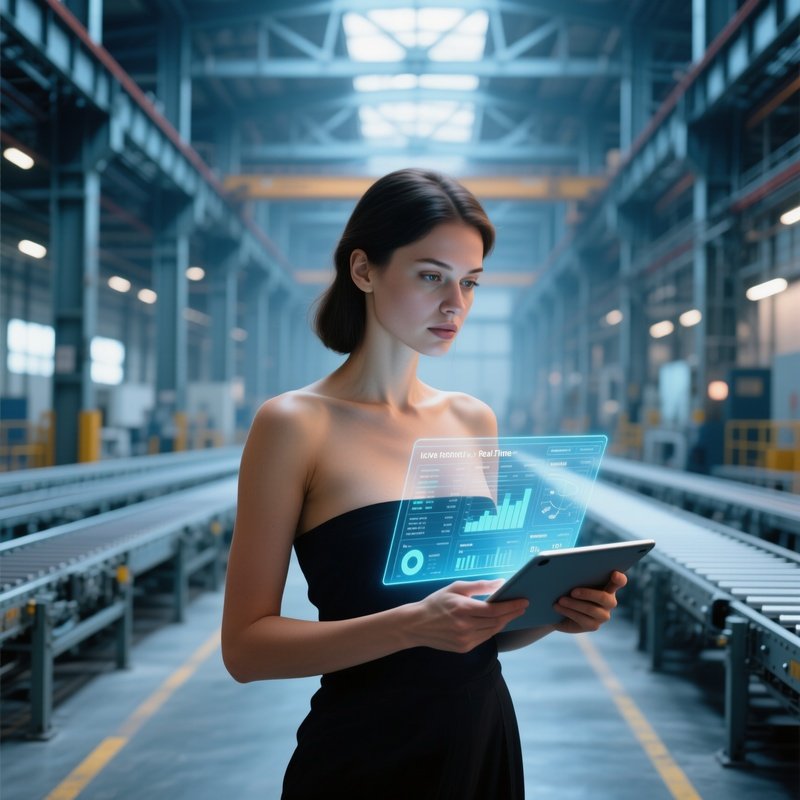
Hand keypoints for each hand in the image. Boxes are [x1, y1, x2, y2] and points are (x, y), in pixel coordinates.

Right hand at [406, 580, 528, 652]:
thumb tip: (501, 583)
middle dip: (512, 614)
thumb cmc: (436, 602)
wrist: (417, 624)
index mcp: (463, 609)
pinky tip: (497, 622)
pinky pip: (484, 638)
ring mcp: (464, 639)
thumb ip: (480, 586)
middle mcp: (465, 626)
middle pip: (497, 621)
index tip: (524, 601)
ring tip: (513, 613)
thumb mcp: (456, 588)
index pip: (494, 609)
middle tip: (523, 607)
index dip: (511, 606)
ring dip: (504, 622)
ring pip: (492, 631)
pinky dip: (493, 629)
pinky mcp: (464, 647)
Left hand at [552, 571, 626, 633]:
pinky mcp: (593, 625)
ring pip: (592, 610)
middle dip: (588, 594)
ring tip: (561, 600)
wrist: (558, 607)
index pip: (619, 581)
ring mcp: (603, 615)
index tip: (614, 573)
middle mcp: (608, 601)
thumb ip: (578, 575)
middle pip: (605, 598)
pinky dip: (569, 612)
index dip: (619, 578)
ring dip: (574, 604)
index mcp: (607, 586)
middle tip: (572, 591)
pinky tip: (558, 607)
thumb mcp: (573, 580)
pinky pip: (583, 620)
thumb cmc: (567, 588)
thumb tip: (570, 570)